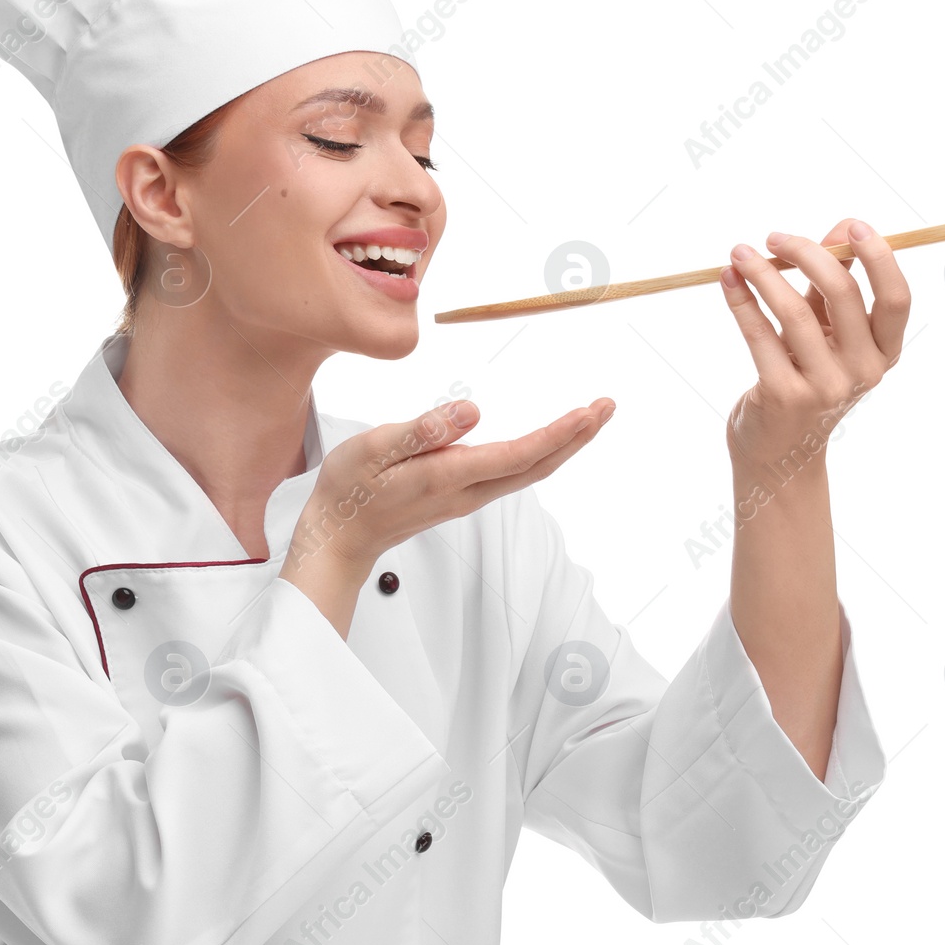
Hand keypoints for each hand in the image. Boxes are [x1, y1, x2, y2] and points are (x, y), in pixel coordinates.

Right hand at [281, 396, 614, 636]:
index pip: (519, 454)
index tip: (591, 411)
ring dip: (563, 445)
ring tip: (588, 417)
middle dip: (577, 436)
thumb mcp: (373, 450)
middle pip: (537, 466)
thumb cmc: (349, 491)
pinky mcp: (460, 495)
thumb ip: (423, 431)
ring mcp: (466, 496)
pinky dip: (539, 453)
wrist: (338, 538)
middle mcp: (467, 491)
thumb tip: (472, 411)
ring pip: (528, 471)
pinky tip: (546, 440)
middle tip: (607, 406)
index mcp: (449, 476)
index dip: (560, 433)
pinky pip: (512, 473)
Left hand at [719, 218, 908, 470]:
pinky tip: (728, 281)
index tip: (852, 225)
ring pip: (794, 311)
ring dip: (762, 273)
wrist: (777, 451)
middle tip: (774, 237)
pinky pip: (759, 335)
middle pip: (843, 294)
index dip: (879, 257)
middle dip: (807, 253)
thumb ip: (834, 285)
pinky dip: (742, 301)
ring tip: (739, 253)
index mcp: (884, 353)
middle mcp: (863, 372)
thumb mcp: (828, 334)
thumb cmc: (804, 378)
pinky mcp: (784, 395)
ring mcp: (825, 387)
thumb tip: (842, 229)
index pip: (896, 298)